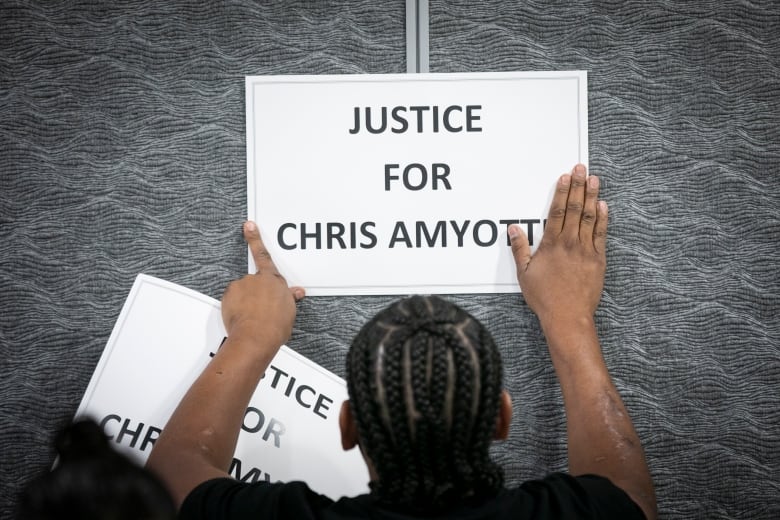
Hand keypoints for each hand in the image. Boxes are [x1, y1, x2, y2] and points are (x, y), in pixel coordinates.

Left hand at [221, 221, 304, 348]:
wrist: (256, 337)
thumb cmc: (275, 327)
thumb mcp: (289, 312)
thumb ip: (290, 298)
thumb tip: (297, 292)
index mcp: (274, 280)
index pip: (263, 255)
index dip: (255, 239)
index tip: (249, 226)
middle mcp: (257, 279)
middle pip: (254, 282)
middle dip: (255, 294)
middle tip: (260, 311)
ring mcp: (241, 285)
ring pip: (242, 291)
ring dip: (245, 301)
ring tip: (252, 317)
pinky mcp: (229, 295)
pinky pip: (231, 299)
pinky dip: (235, 306)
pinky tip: (241, 317)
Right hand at [509, 164, 606, 325]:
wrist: (568, 316)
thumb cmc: (544, 297)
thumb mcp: (524, 273)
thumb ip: (519, 248)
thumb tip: (513, 229)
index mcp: (551, 245)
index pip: (557, 211)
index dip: (561, 192)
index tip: (564, 177)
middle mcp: (570, 243)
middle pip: (575, 208)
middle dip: (578, 186)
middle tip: (581, 169)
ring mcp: (586, 250)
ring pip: (590, 217)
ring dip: (592, 196)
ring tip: (594, 179)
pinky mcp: (598, 260)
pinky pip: (601, 234)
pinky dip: (603, 218)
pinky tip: (603, 205)